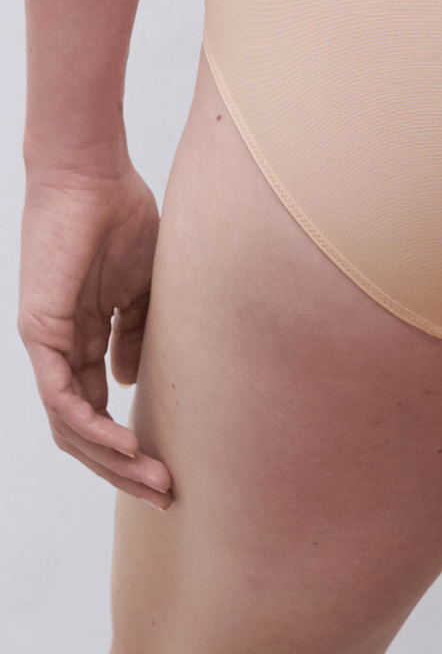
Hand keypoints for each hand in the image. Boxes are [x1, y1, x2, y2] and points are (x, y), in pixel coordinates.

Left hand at [18, 162, 172, 507]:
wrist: (94, 177)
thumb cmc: (123, 220)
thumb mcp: (142, 288)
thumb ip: (135, 333)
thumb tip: (129, 382)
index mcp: (82, 340)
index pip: (98, 410)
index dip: (131, 445)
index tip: (172, 468)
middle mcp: (58, 351)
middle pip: (81, 431)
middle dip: (124, 468)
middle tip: (165, 493)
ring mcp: (46, 343)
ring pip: (69, 425)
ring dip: (111, 459)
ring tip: (152, 477)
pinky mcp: (40, 331)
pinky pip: (61, 394)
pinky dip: (91, 424)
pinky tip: (125, 442)